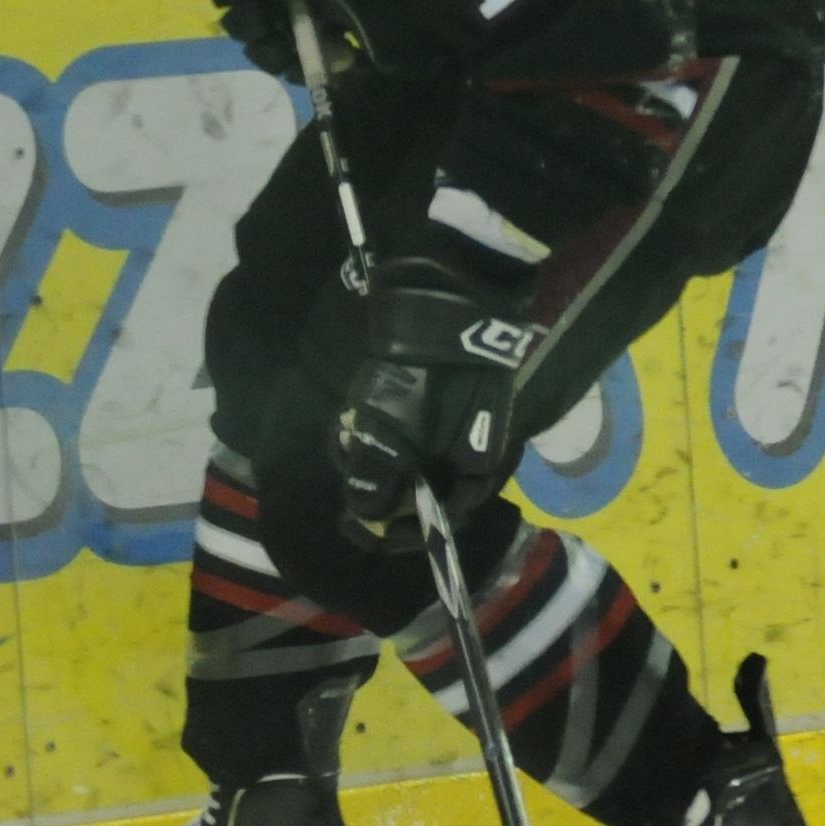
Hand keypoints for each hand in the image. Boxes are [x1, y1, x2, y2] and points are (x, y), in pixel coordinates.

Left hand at [330, 259, 540, 540]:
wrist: (451, 292)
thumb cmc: (424, 371)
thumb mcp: (394, 431)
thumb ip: (378, 482)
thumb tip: (365, 514)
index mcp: (479, 472)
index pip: (437, 523)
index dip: (392, 533)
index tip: (352, 526)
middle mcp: (477, 454)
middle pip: (426, 494)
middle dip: (379, 491)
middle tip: (344, 477)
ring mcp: (464, 421)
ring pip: (416, 461)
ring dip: (376, 458)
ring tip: (345, 438)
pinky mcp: (448, 395)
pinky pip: (414, 430)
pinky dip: (384, 431)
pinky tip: (357, 416)